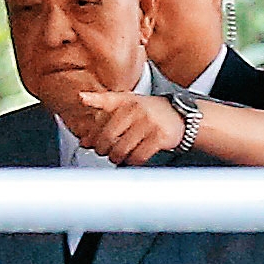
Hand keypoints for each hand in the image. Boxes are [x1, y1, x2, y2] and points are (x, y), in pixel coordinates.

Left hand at [64, 89, 181, 164]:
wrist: (180, 116)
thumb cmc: (150, 113)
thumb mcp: (127, 106)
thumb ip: (104, 119)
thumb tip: (84, 141)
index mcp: (126, 101)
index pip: (103, 112)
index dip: (92, 123)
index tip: (83, 125)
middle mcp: (137, 110)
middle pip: (108, 137)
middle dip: (102, 149)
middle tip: (105, 152)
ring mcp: (149, 123)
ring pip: (122, 149)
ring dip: (116, 158)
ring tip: (118, 156)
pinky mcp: (160, 136)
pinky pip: (138, 156)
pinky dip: (133, 161)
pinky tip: (133, 158)